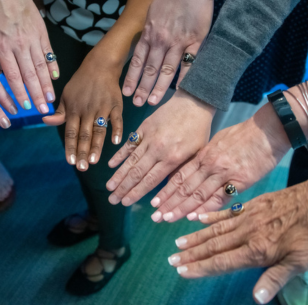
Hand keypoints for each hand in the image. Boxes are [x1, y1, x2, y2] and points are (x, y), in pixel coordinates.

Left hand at [0, 0, 58, 112]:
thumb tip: (5, 75)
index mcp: (3, 47)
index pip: (13, 76)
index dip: (20, 93)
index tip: (25, 107)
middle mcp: (20, 46)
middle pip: (30, 75)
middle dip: (36, 95)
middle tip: (43, 111)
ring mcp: (33, 40)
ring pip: (41, 67)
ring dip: (46, 85)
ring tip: (51, 100)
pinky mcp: (42, 34)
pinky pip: (49, 54)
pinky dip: (53, 66)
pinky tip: (55, 78)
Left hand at [42, 54, 122, 170]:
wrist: (100, 66)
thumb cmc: (81, 83)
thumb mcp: (66, 96)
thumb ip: (59, 113)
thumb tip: (45, 121)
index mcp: (74, 109)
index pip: (70, 132)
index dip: (70, 147)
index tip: (71, 162)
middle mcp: (87, 110)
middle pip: (84, 134)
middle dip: (83, 152)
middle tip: (83, 168)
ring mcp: (103, 108)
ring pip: (99, 130)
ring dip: (97, 146)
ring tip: (95, 161)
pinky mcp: (116, 105)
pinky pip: (117, 119)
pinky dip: (117, 130)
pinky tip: (116, 142)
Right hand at [106, 89, 214, 205]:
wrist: (193, 103)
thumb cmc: (198, 131)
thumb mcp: (196, 155)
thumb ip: (179, 172)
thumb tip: (165, 191)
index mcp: (172, 158)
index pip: (150, 180)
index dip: (136, 193)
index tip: (125, 203)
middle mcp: (157, 149)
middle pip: (136, 173)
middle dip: (123, 188)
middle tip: (111, 200)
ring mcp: (148, 138)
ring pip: (130, 160)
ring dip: (118, 175)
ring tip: (108, 187)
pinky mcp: (144, 127)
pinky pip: (129, 143)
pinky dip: (119, 154)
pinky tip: (110, 165)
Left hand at [122, 0, 213, 105]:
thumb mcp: (151, 13)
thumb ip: (148, 31)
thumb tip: (143, 44)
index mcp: (149, 34)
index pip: (136, 61)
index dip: (131, 78)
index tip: (126, 92)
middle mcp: (160, 41)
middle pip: (149, 69)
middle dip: (142, 88)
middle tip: (137, 104)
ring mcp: (178, 42)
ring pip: (167, 70)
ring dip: (159, 88)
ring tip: (153, 102)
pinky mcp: (195, 41)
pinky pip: (189, 63)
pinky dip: (184, 77)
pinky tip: (179, 90)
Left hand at [151, 103, 290, 222]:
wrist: (268, 129)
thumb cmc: (244, 134)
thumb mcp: (219, 140)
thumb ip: (206, 156)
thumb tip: (195, 167)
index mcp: (203, 155)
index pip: (179, 175)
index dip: (165, 190)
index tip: (154, 202)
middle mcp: (209, 165)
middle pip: (184, 187)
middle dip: (168, 203)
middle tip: (155, 216)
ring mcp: (223, 173)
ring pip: (197, 194)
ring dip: (181, 209)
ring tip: (167, 219)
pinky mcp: (240, 181)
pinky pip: (220, 198)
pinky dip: (206, 209)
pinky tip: (194, 218)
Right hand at [167, 164, 307, 303]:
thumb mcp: (300, 262)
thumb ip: (274, 279)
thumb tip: (255, 299)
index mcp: (257, 250)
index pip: (221, 262)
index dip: (200, 268)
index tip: (181, 271)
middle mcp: (247, 233)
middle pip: (213, 246)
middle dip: (191, 254)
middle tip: (172, 259)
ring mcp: (248, 217)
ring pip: (216, 229)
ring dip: (196, 237)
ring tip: (179, 243)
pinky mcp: (254, 205)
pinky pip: (227, 213)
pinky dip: (211, 217)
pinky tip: (198, 219)